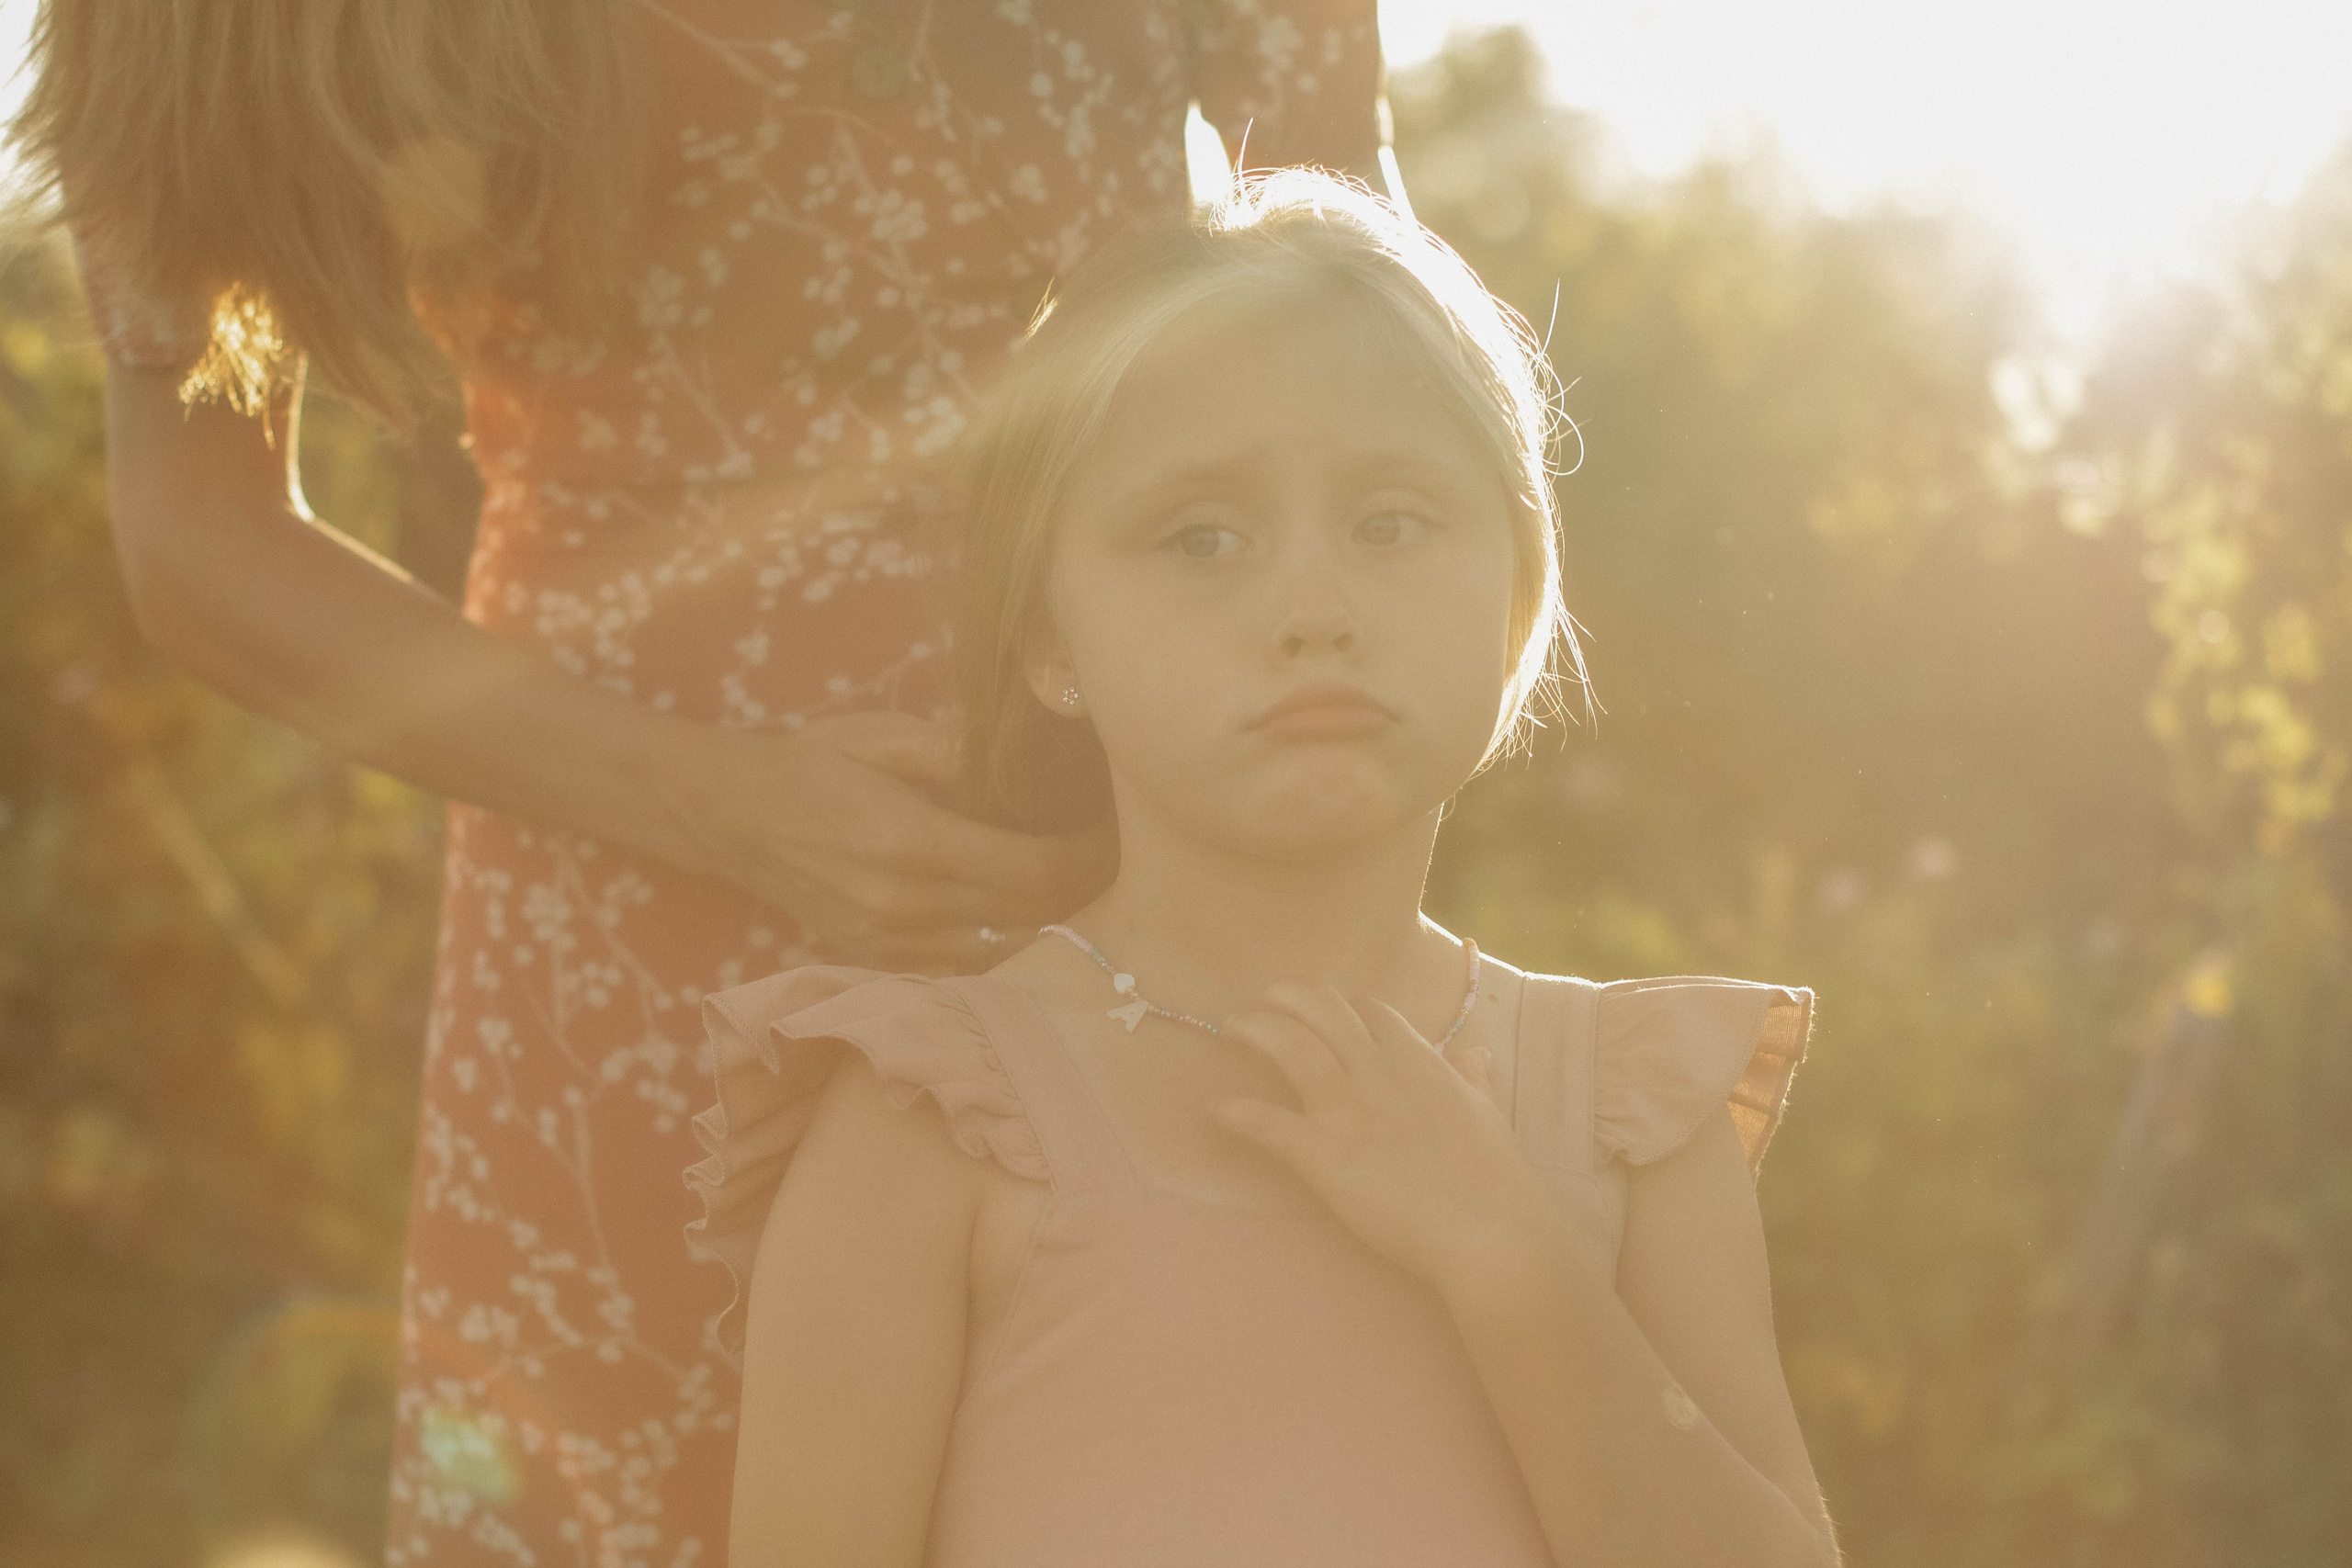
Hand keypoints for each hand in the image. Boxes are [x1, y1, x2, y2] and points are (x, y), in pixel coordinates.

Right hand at [666, 711, 1114, 972]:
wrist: (728, 814)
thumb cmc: (810, 761)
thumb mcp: (881, 735)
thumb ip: (957, 750)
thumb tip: (1029, 756)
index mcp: (909, 841)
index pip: (1033, 870)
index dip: (1089, 856)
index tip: (1121, 831)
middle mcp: (900, 906)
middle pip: (1029, 918)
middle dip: (1084, 891)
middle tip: (1121, 859)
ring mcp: (885, 943)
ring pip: (1002, 955)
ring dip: (1050, 926)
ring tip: (1084, 890)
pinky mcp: (873, 961)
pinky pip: (961, 968)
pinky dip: (1002, 947)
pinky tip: (1026, 918)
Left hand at [1210, 985, 1573, 1295]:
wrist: (1486, 1229)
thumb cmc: (1493, 1176)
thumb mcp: (1486, 1112)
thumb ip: (1473, 1077)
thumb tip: (1476, 1051)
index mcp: (1417, 1061)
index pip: (1369, 1011)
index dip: (1342, 1004)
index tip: (1323, 1007)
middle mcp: (1376, 1073)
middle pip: (1322, 1010)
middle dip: (1288, 996)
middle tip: (1265, 1000)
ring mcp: (1346, 1110)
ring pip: (1288, 1046)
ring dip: (1255, 1029)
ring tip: (1233, 1027)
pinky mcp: (1321, 1154)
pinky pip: (1266, 1123)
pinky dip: (1237, 1113)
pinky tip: (1216, 1111)